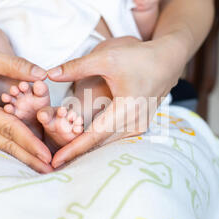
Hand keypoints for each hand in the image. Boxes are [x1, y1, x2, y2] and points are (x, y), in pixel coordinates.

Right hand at [0, 46, 52, 172]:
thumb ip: (16, 65)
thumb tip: (43, 75)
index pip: (9, 128)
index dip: (29, 142)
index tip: (46, 154)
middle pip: (6, 144)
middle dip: (30, 158)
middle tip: (51, 170)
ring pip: (0, 146)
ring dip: (22, 157)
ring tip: (43, 167)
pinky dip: (12, 149)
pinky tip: (28, 156)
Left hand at [47, 36, 183, 167]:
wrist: (168, 59)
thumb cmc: (139, 57)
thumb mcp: (106, 58)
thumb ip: (76, 67)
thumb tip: (49, 74)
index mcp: (125, 109)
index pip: (93, 136)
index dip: (73, 150)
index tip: (55, 161)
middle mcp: (135, 123)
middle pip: (100, 144)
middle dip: (77, 152)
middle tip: (53, 160)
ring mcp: (140, 126)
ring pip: (109, 142)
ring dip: (88, 146)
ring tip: (66, 154)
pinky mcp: (141, 124)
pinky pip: (117, 137)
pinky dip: (101, 140)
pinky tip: (86, 142)